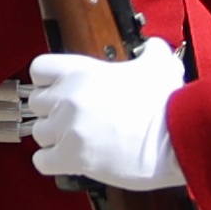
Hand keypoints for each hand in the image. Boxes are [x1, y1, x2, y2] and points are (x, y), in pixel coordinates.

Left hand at [24, 38, 189, 193]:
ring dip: (55, 139)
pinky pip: (42, 161)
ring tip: (77, 142)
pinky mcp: (72, 157)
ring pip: (39, 133)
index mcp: (82, 71)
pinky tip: (70, 160)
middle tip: (73, 120)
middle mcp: (69, 97)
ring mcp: (68, 128)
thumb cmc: (166, 105)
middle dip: (52, 113)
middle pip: (36, 104)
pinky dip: (53, 162)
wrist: (175, 138)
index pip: (38, 69)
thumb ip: (150, 51)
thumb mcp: (159, 65)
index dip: (46, 82)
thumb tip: (154, 46)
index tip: (58, 91)